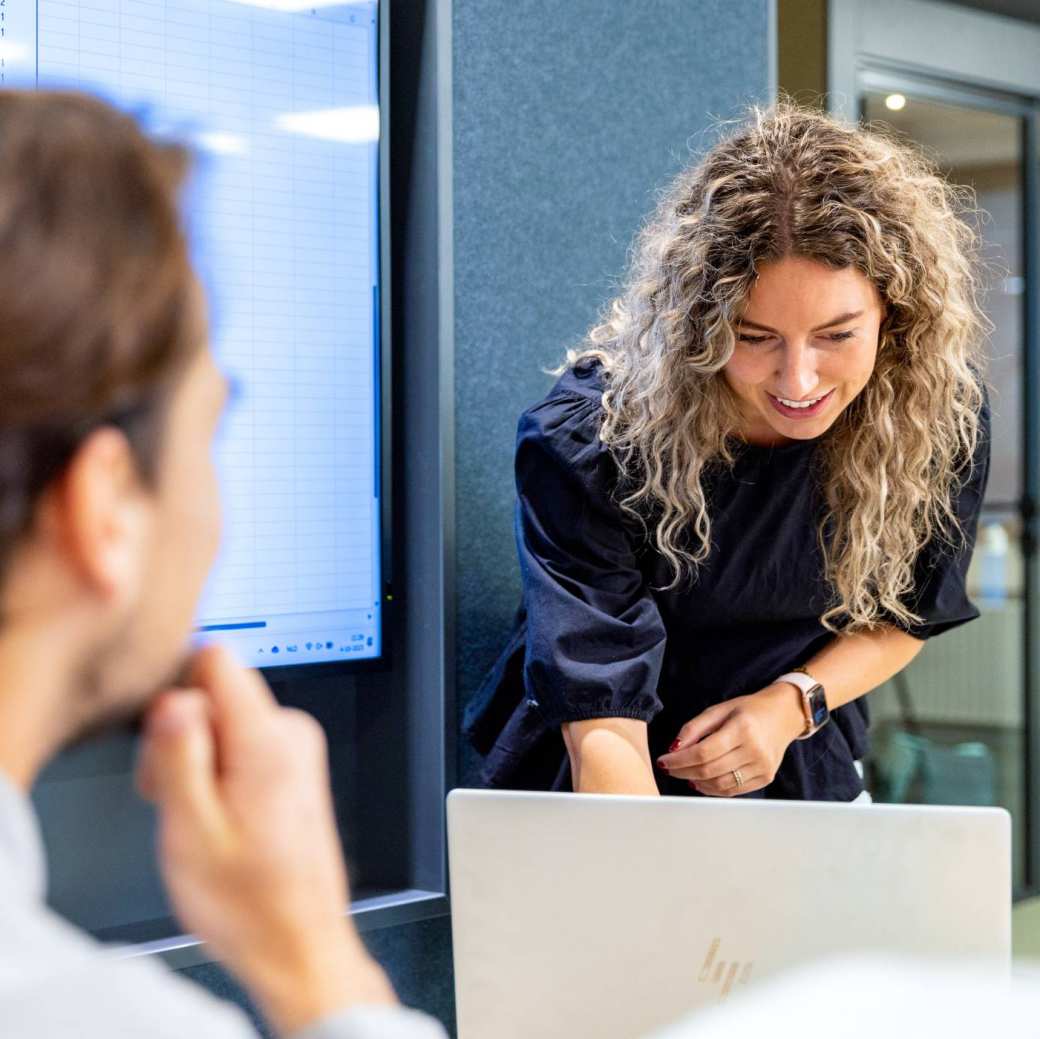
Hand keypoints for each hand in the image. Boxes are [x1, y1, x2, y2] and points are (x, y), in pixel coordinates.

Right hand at [136, 645, 394, 1034]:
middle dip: (182, 737)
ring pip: (223, 720)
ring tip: (199, 816)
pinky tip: (217, 817)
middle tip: (178, 797)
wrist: (296, 940)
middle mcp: (291, 733)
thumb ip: (178, 756)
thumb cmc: (250, 903)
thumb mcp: (191, 832)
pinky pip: (241, 742)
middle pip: (215, 693)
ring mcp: (297, 747)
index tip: (165, 743)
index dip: (177, 694)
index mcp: (269, 741)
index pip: (216, 659)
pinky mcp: (293, 763)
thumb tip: (173, 698)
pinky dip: (218, 772)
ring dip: (198, 760)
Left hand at [654, 683, 805, 796]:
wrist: (783, 716)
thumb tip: (674, 748)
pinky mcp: (766, 778)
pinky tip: (701, 781)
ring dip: (696, 782)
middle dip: (683, 772)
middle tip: (669, 769)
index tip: (663, 761)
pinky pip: (733, 791)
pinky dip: (713, 789)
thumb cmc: (748, 710)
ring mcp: (762, 767)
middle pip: (709, 770)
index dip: (679, 760)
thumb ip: (694, 728)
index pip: (703, 752)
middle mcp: (754, 750)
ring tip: (684, 774)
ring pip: (720, 785)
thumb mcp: (718, 709)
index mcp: (742, 728)